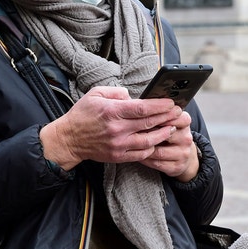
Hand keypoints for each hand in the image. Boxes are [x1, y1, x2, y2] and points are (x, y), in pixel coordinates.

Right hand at [40, 86, 182, 170]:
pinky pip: (141, 154)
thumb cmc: (82, 114)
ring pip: (148, 141)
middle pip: (149, 123)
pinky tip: (158, 141)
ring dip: (164, 134)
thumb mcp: (96, 94)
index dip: (159, 105)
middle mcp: (117, 129)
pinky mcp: (118, 156)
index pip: (142, 108)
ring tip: (173, 127)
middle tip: (178, 112)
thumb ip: (116, 92)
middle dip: (167, 117)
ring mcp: (118, 145)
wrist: (68, 140)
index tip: (171, 102)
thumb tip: (133, 96)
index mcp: (112, 112)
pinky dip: (152, 147)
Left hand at [138, 110, 198, 181]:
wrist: (182, 155)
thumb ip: (157, 110)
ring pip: (159, 151)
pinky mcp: (177, 167)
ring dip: (143, 148)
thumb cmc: (169, 132)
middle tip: (132, 130)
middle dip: (148, 132)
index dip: (158, 115)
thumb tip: (133, 99)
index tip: (143, 114)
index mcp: (184, 121)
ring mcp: (183, 153)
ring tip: (131, 143)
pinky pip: (157, 163)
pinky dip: (145, 159)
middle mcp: (186, 137)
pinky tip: (137, 154)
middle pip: (165, 133)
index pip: (175, 115)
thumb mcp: (168, 118)